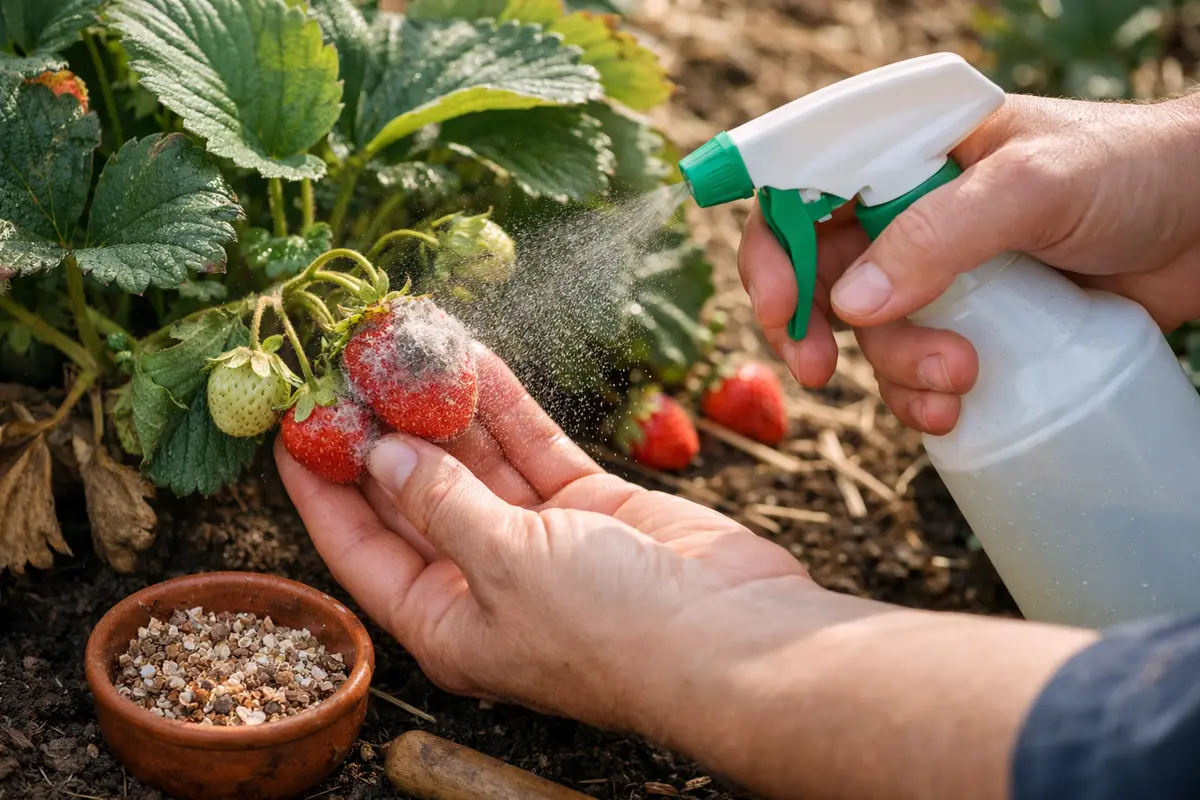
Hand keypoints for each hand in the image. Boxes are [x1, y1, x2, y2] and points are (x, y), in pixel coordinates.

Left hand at [278, 344, 1099, 799]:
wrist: (733, 637)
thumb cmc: (611, 630)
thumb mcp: (504, 564)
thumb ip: (441, 503)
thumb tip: (384, 457)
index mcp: (447, 620)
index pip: (361, 547)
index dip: (321, 488)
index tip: (290, 427)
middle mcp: (486, 580)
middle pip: (416, 495)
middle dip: (384, 431)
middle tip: (348, 364)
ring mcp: (541, 539)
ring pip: (476, 460)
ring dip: (443, 406)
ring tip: (402, 344)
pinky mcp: (591, 503)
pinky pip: (531, 445)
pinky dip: (504, 405)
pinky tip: (472, 358)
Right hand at [738, 92, 1199, 433]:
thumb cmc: (1132, 171)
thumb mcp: (1033, 185)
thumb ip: (938, 234)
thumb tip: (848, 305)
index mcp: (905, 149)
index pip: (802, 188)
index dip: (774, 249)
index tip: (778, 307)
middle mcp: (908, 209)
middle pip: (817, 273)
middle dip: (817, 329)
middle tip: (826, 374)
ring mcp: (937, 271)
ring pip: (867, 333)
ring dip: (893, 369)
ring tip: (958, 379)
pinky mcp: (970, 322)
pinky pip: (912, 368)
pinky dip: (920, 396)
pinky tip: (958, 407)